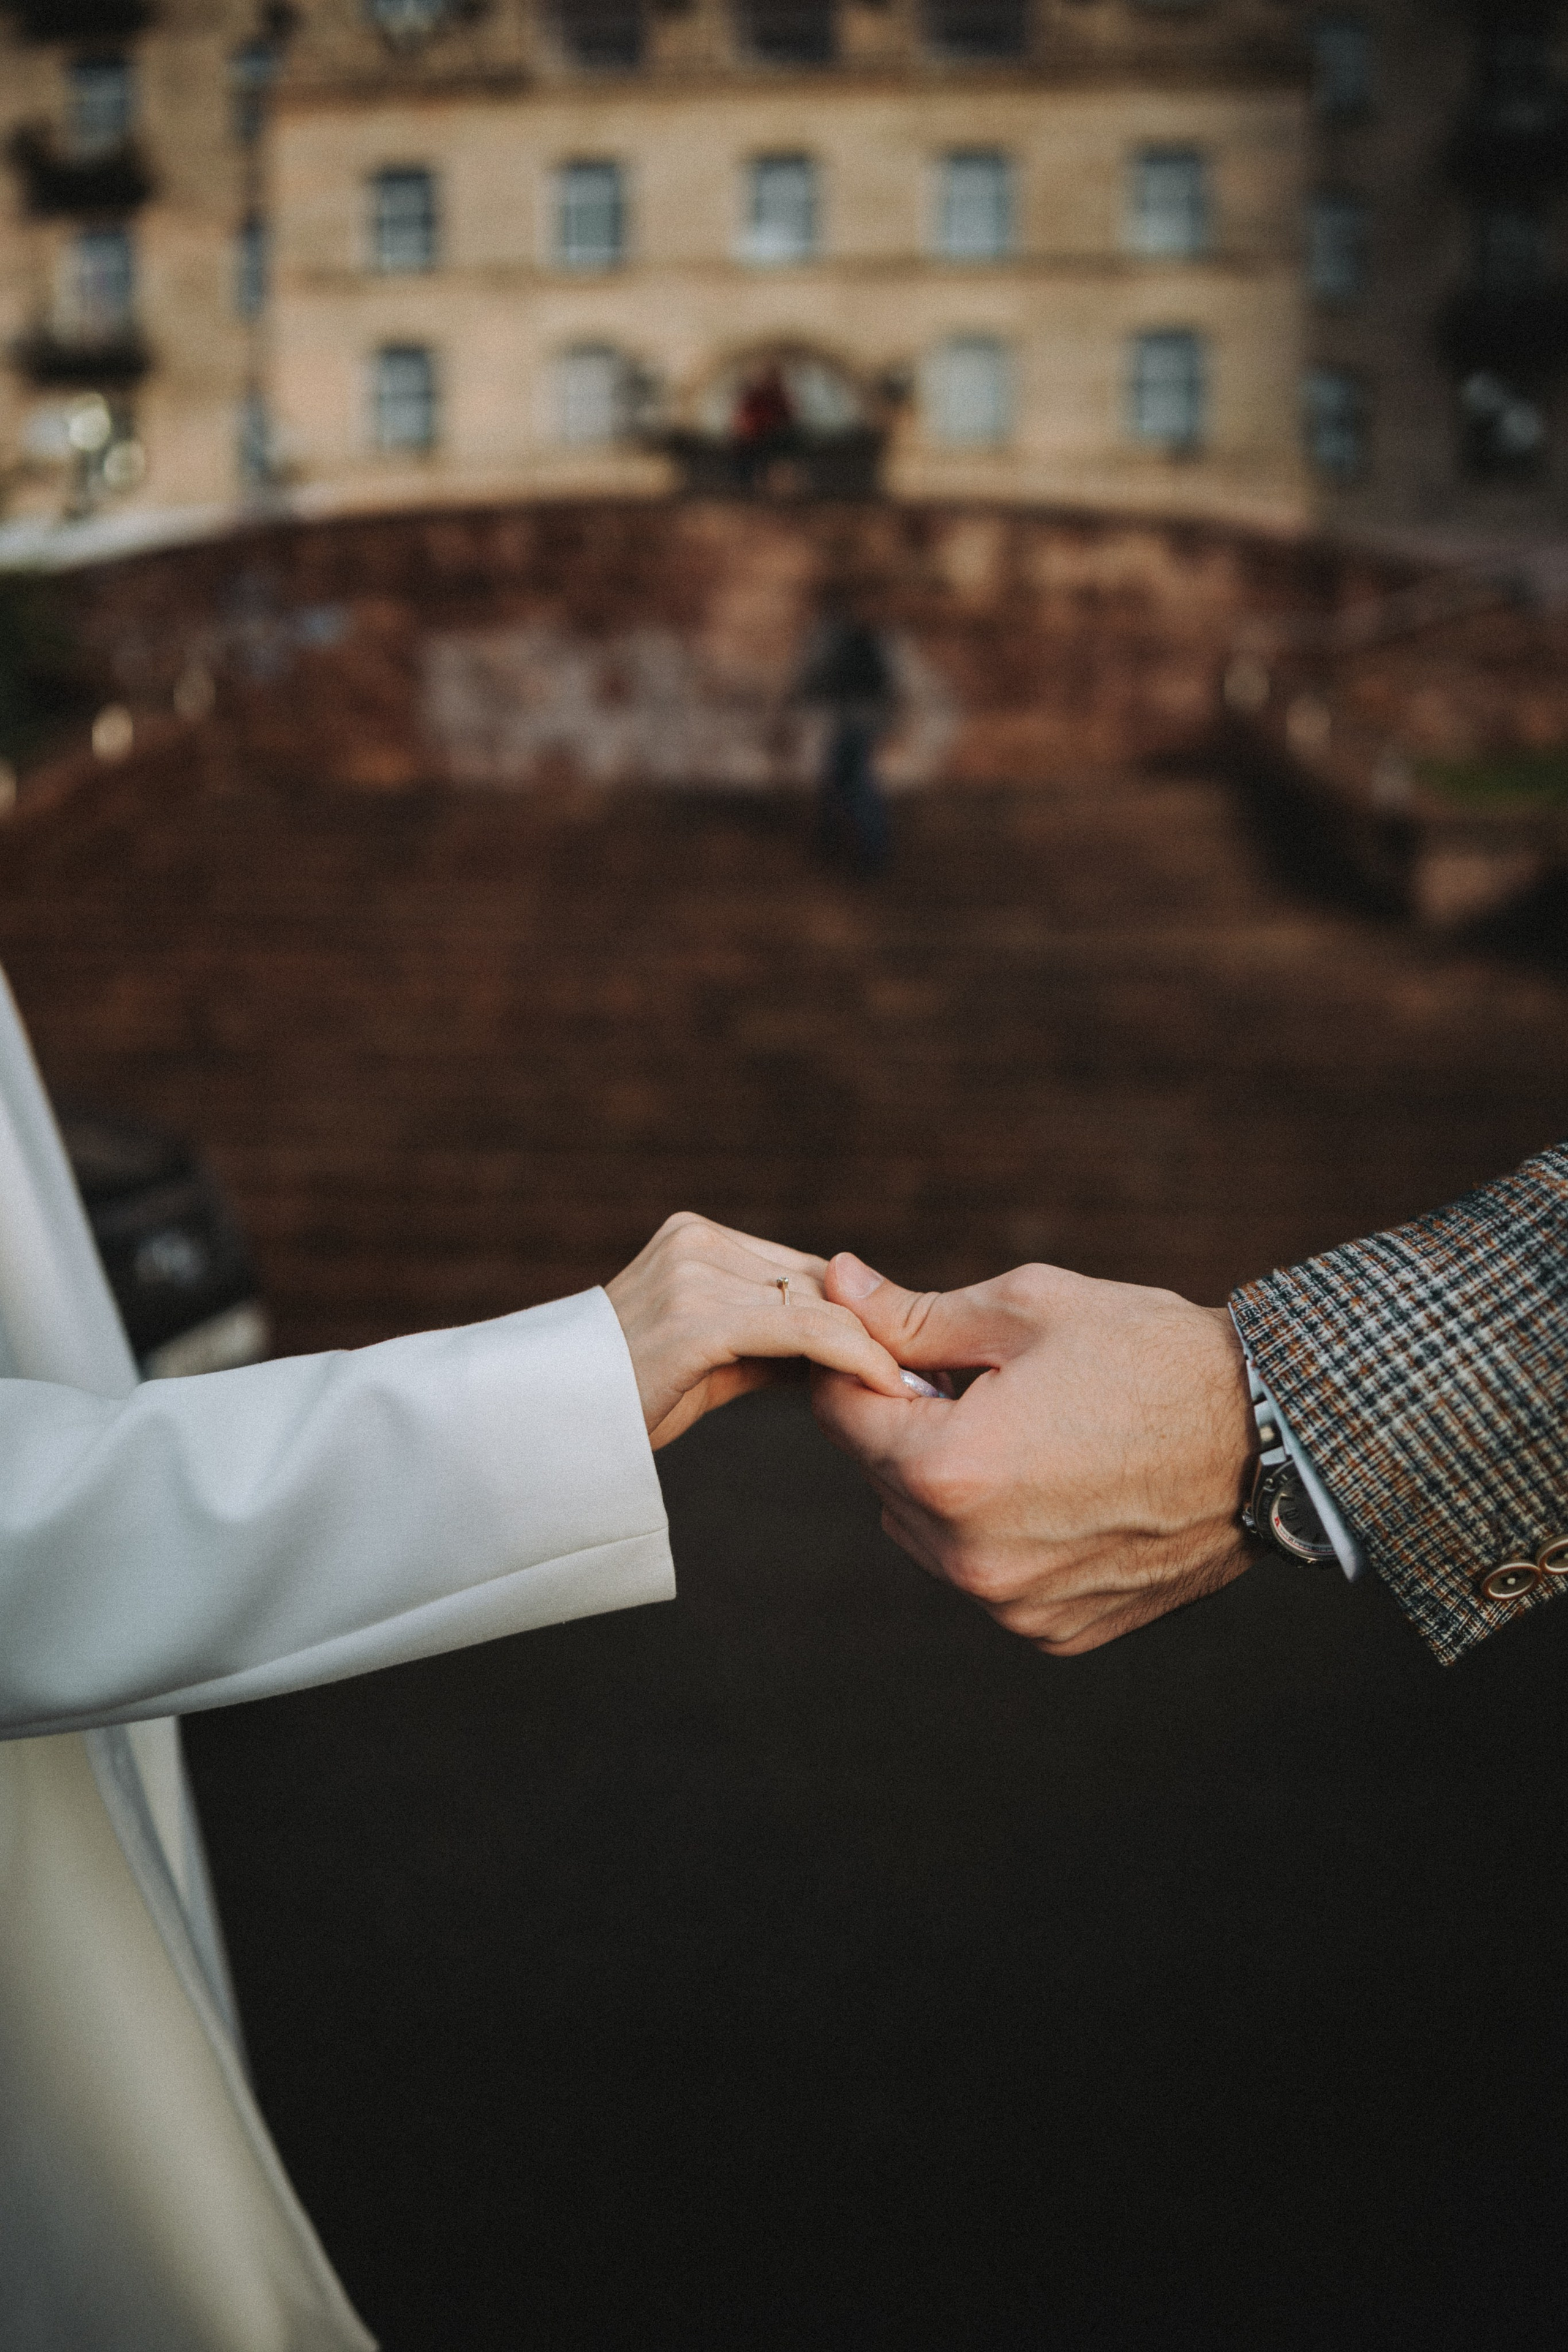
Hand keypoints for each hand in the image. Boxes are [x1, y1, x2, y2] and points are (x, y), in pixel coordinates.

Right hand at [606, 1213, 915, 1450]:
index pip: (805, 1270)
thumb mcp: (709, 1357)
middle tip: (926, 1377)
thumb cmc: (631, 1397)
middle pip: (819, 1284)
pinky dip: (854, 1359)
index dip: (858, 1315)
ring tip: (913, 1391)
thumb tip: (843, 1351)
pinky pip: (803, 1332)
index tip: (906, 1357)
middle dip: (873, 1332)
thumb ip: (769, 1339)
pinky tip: (885, 1386)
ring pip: (819, 1307)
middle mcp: (697, 1241)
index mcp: (697, 1236)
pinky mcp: (696, 1322)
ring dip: (872, 1351)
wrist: (552, 1424)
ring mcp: (693, 1275)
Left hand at [812, 1253, 1257, 1654]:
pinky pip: (987, 1577)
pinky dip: (1004, 1535)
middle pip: (880, 1476)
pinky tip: (1065, 1491)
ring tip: (1034, 1439)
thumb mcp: (1025, 1309)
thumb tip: (832, 1285)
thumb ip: (913, 1315)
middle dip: (912, 1426)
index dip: (864, 1369)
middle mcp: (969, 1556)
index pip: (842, 1415)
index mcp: (949, 1469)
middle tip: (988, 1387)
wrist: (1272, 1438)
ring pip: (926, 1532)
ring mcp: (1013, 1605)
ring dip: (951, 1486)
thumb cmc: (1151, 1357)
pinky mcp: (1055, 1631)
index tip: (905, 1348)